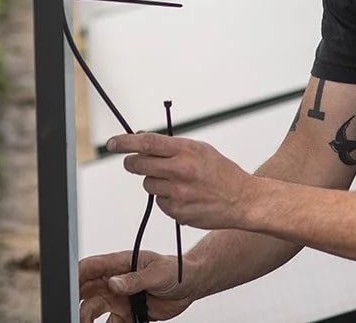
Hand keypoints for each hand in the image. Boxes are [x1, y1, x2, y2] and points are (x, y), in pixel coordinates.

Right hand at [79, 250, 192, 321]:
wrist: (190, 287)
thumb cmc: (175, 270)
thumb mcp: (156, 272)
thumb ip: (134, 279)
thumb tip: (113, 283)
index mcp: (120, 264)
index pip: (90, 267)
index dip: (76, 275)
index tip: (68, 287)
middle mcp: (115, 281)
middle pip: (86, 290)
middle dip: (76, 300)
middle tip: (75, 312)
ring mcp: (118, 299)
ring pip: (93, 310)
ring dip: (87, 319)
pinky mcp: (125, 314)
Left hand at [108, 133, 254, 230]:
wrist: (242, 200)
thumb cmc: (221, 172)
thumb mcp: (200, 150)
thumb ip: (173, 147)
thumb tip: (144, 143)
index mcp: (186, 151)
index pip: (147, 143)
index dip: (125, 142)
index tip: (112, 143)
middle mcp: (180, 171)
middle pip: (139, 165)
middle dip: (133, 163)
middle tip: (133, 162)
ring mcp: (178, 194)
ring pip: (148, 185)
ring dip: (154, 182)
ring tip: (176, 182)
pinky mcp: (178, 213)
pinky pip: (160, 202)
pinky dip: (166, 199)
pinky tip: (184, 197)